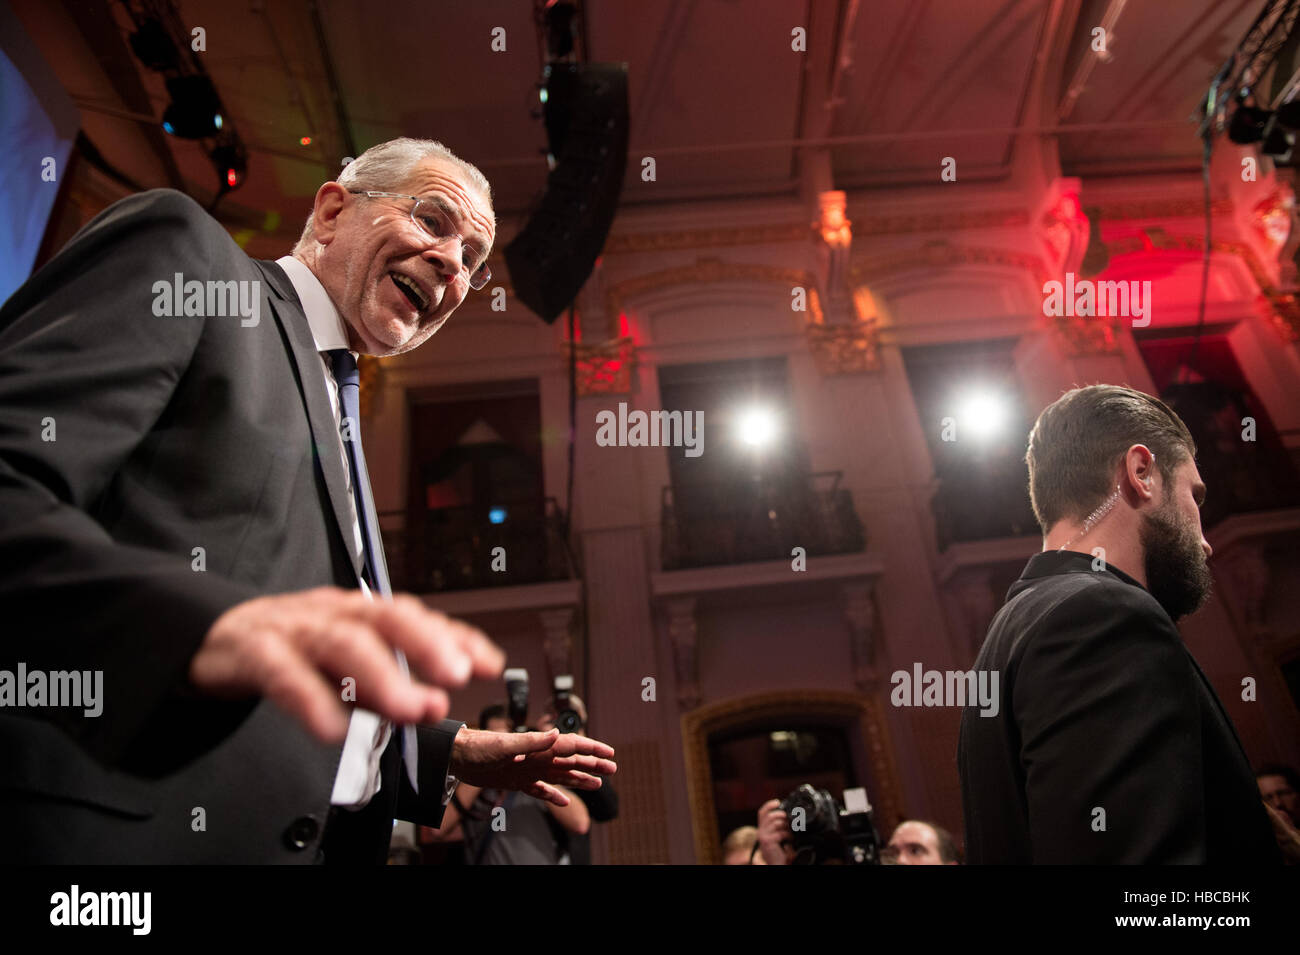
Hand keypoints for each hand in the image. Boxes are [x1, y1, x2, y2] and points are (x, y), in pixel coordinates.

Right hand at [190, 587, 504, 740]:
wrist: (214, 638)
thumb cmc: (291, 649)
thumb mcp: (345, 664)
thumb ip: (387, 682)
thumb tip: (434, 704)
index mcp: (360, 613)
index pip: (417, 618)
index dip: (455, 637)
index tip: (490, 664)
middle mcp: (334, 612)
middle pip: (386, 617)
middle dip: (426, 644)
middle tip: (455, 676)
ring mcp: (294, 628)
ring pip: (342, 642)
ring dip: (382, 675)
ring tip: (410, 709)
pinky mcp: (253, 651)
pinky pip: (283, 672)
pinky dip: (310, 699)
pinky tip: (333, 729)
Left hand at [450, 727, 615, 805]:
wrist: (456, 756)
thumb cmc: (478, 747)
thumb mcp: (504, 745)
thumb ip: (531, 742)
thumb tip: (557, 735)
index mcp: (538, 747)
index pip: (572, 746)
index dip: (592, 748)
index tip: (610, 753)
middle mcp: (537, 758)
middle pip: (571, 761)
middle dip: (593, 764)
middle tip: (613, 769)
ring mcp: (528, 771)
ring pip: (560, 776)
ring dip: (579, 779)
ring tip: (597, 784)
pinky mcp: (516, 782)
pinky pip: (540, 791)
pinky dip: (553, 796)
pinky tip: (564, 802)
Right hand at [757, 798, 792, 864]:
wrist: (778, 865)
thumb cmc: (780, 853)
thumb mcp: (778, 838)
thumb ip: (779, 828)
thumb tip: (787, 816)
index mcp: (762, 829)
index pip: (762, 813)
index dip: (769, 805)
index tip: (778, 802)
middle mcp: (760, 832)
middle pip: (770, 815)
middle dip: (782, 815)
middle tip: (789, 821)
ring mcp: (763, 836)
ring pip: (776, 822)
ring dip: (786, 826)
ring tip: (791, 833)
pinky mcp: (768, 841)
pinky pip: (780, 832)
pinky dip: (788, 835)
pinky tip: (790, 840)